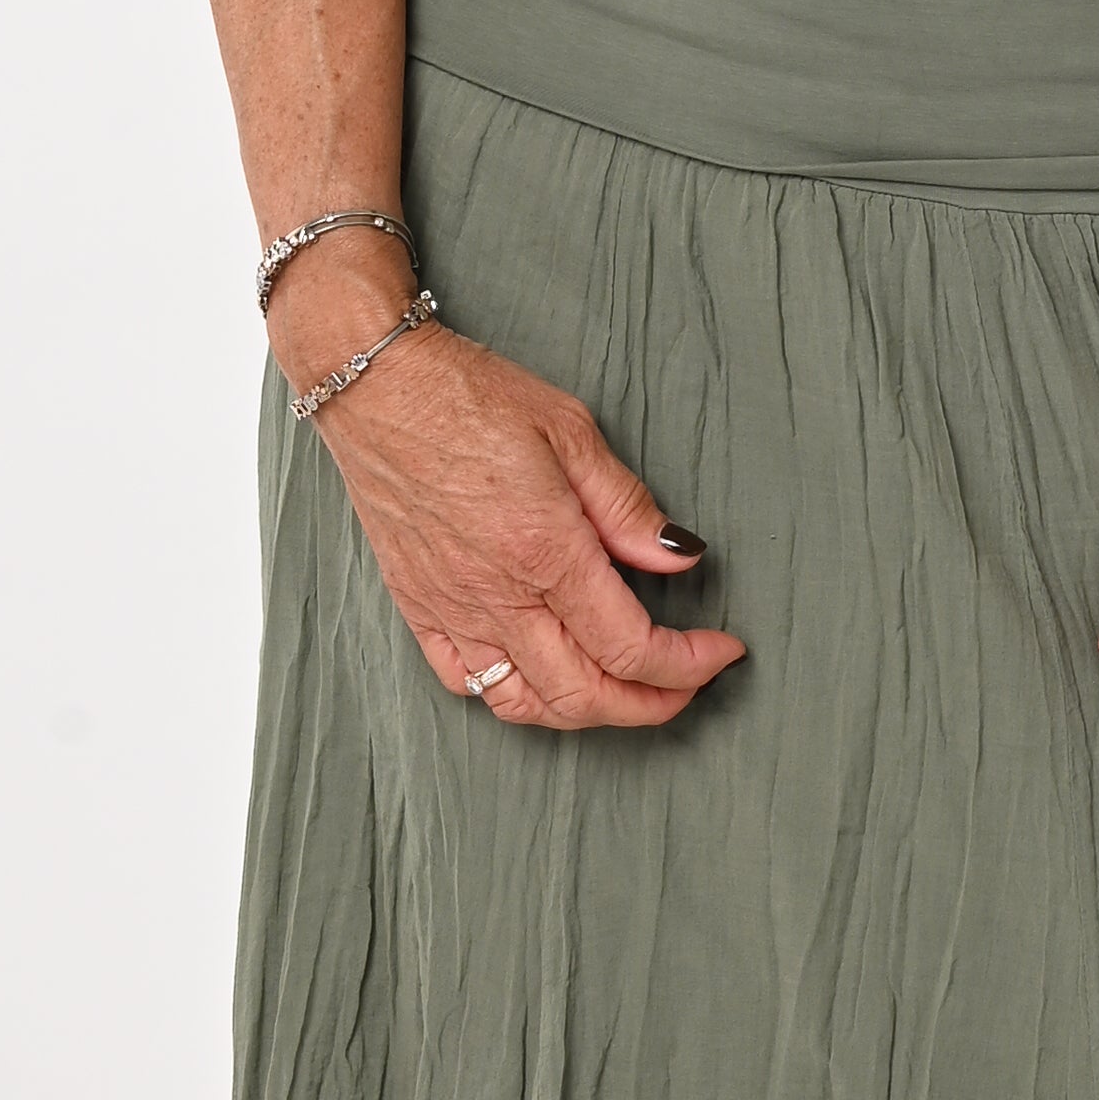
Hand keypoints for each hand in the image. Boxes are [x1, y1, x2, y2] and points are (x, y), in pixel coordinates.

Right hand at [278, 247, 744, 730]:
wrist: (376, 386)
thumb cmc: (470, 396)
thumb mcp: (571, 431)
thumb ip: (627, 506)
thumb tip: (682, 557)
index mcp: (546, 552)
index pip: (632, 648)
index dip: (689, 665)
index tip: (722, 652)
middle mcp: (497, 596)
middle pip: (586, 695)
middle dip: (652, 705)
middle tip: (687, 682)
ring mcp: (452, 610)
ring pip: (525, 705)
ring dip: (586, 712)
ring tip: (624, 690)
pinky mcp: (417, 607)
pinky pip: (465, 683)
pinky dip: (513, 697)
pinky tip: (541, 674)